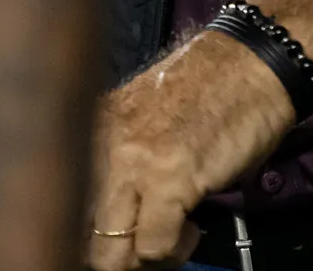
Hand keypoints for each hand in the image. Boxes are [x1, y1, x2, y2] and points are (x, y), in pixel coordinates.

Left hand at [87, 31, 293, 270]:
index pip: (60, 200)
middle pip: (78, 235)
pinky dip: (175, 250)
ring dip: (141, 258)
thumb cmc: (208, 85)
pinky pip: (154, 246)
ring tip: (167, 237)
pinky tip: (192, 228)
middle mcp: (102, 146)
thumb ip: (122, 157)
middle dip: (111, 253)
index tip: (114, 235)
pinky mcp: (171, 180)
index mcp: (90, 129)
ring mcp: (134, 164)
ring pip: (108, 253)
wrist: (252, 60)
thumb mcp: (145, 117)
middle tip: (142, 244)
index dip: (87, 230)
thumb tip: (117, 209)